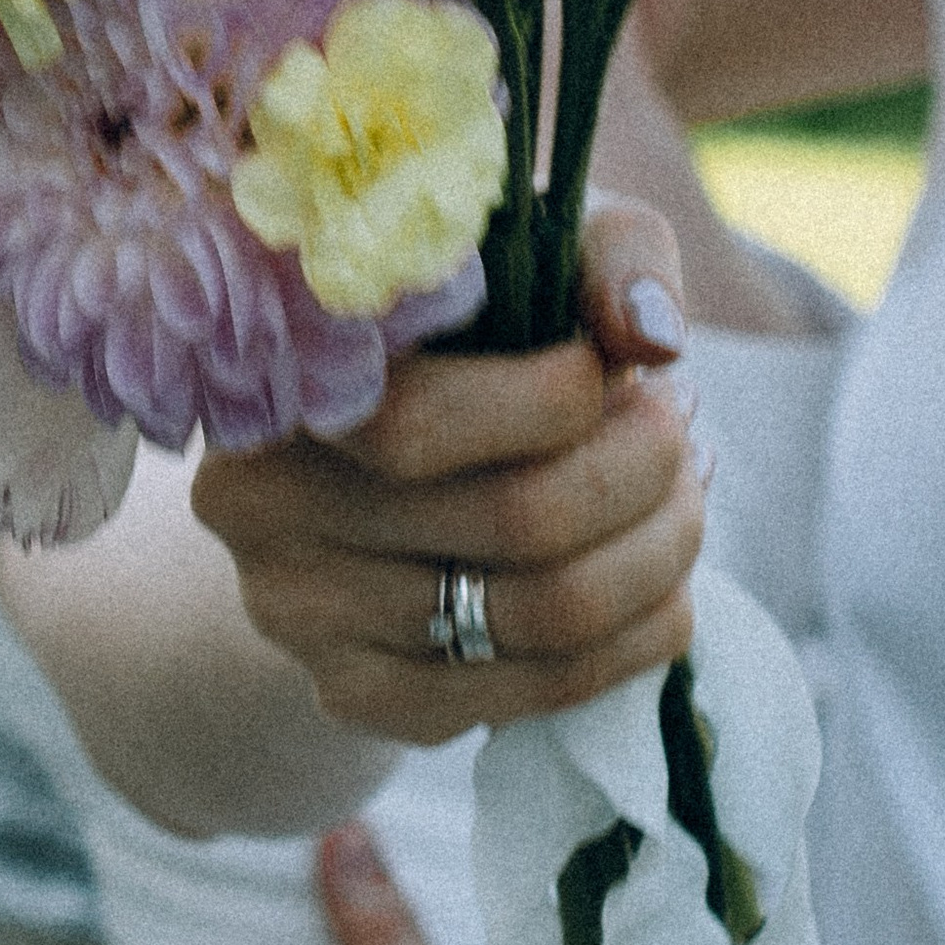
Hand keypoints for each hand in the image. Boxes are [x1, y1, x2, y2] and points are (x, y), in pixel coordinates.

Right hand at [190, 199, 703, 741]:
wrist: (350, 458)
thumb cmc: (455, 323)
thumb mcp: (523, 250)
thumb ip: (602, 256)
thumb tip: (652, 334)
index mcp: (274, 370)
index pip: (424, 422)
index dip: (562, 397)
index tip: (620, 366)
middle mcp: (261, 501)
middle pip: (513, 523)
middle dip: (641, 475)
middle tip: (680, 434)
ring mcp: (299, 612)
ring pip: (540, 617)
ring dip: (656, 558)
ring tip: (684, 502)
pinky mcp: (354, 694)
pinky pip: (531, 694)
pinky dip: (631, 641)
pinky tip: (657, 585)